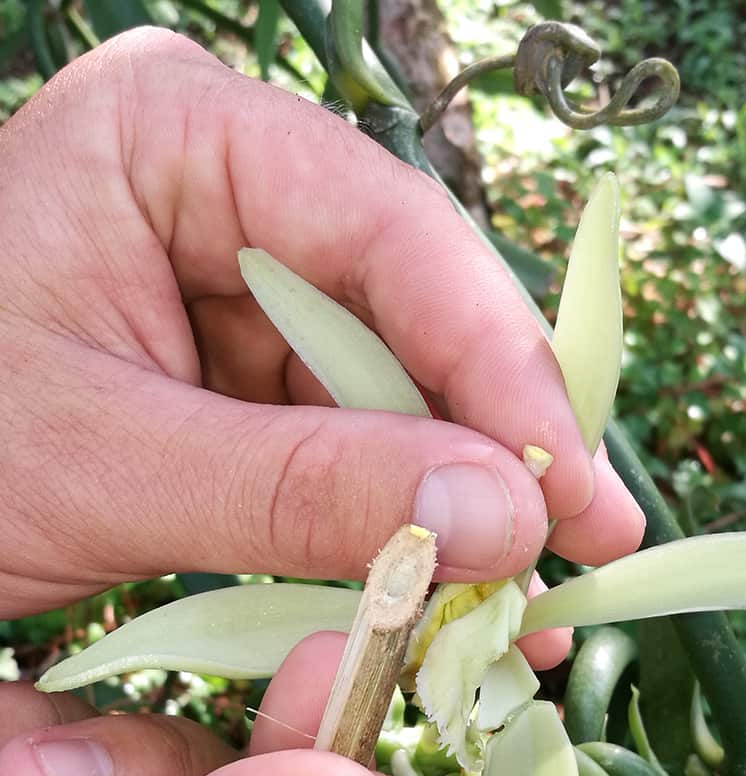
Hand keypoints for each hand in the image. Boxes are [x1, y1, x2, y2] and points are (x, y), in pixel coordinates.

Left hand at [0, 28, 642, 669]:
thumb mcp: (105, 465)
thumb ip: (300, 490)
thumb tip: (502, 517)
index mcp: (182, 143)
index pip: (388, 235)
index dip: (496, 364)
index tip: (565, 484)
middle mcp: (233, 200)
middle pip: (411, 319)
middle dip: (491, 449)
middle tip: (582, 549)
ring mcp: (244, 292)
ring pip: (395, 396)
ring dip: (457, 507)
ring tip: (526, 605)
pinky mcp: (248, 379)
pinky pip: (351, 446)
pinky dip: (397, 527)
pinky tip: (450, 589)